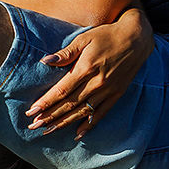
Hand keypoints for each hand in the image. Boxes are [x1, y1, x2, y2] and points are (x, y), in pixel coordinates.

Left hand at [25, 7, 152, 139]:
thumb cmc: (106, 35)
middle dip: (50, 116)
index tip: (32, 111)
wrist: (136, 38)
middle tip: (34, 126)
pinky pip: (101, 113)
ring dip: (64, 122)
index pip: (61, 90)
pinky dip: (89, 125)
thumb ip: (66, 53)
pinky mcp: (117, 94)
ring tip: (49, 131)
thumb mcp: (84, 39)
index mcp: (86, 68)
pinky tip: (78, 134)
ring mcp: (108, 90)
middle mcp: (97, 83)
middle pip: (69, 104)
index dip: (46, 102)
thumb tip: (45, 61)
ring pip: (83, 111)